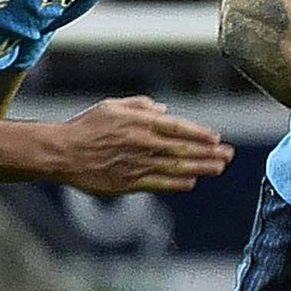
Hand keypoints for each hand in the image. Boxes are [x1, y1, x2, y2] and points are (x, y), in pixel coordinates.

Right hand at [58, 97, 233, 194]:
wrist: (61, 153)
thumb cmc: (86, 127)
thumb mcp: (112, 106)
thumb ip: (140, 106)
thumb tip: (163, 109)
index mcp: (139, 124)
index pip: (178, 128)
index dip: (199, 134)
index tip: (216, 138)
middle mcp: (142, 144)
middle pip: (183, 149)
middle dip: (209, 152)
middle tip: (229, 154)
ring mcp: (137, 165)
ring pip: (177, 168)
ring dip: (201, 168)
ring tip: (219, 167)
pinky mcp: (129, 183)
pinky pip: (160, 184)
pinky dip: (178, 183)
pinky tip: (192, 182)